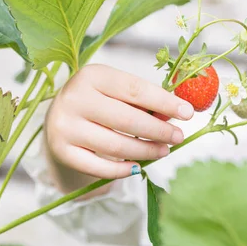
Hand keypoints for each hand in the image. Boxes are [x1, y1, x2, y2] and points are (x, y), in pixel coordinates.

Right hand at [45, 64, 194, 179]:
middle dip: (159, 131)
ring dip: (146, 151)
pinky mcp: (61, 151)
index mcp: (92, 75)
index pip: (135, 89)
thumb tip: (177, 114)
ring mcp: (65, 126)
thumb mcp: (117, 92)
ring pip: (116, 146)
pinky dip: (123, 170)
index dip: (165, 102)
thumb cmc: (99, 102)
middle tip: (178, 137)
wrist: (58, 120)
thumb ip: (144, 101)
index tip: (188, 113)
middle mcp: (75, 98)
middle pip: (127, 120)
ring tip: (164, 150)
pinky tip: (139, 167)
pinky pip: (100, 167)